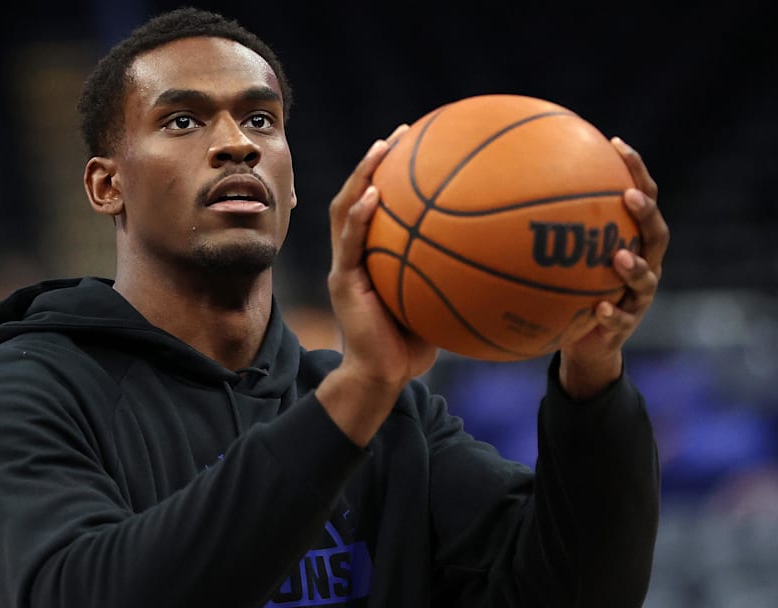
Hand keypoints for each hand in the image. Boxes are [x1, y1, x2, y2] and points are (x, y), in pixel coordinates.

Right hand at [315, 125, 438, 444]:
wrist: (382, 376)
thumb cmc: (414, 345)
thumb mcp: (439, 301)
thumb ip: (455, 273)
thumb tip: (503, 251)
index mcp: (373, 256)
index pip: (378, 206)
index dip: (391, 174)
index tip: (417, 144)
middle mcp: (355, 254)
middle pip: (357, 195)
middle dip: (375, 161)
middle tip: (400, 132)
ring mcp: (345, 266)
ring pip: (345, 209)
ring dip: (361, 175)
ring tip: (380, 148)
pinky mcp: (342, 282)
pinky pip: (349, 243)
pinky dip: (359, 217)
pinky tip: (373, 197)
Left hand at [559, 137, 669, 398]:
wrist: (584, 343)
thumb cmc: (568, 290)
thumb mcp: (558, 256)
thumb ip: (545, 226)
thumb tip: (501, 185)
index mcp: (630, 240)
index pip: (641, 197)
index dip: (635, 170)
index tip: (617, 144)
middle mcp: (643, 264)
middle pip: (656, 233)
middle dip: (645, 212)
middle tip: (629, 196)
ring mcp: (638, 296)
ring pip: (647, 278)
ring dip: (635, 266)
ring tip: (619, 256)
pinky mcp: (625, 325)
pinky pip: (622, 319)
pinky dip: (612, 312)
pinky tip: (600, 308)